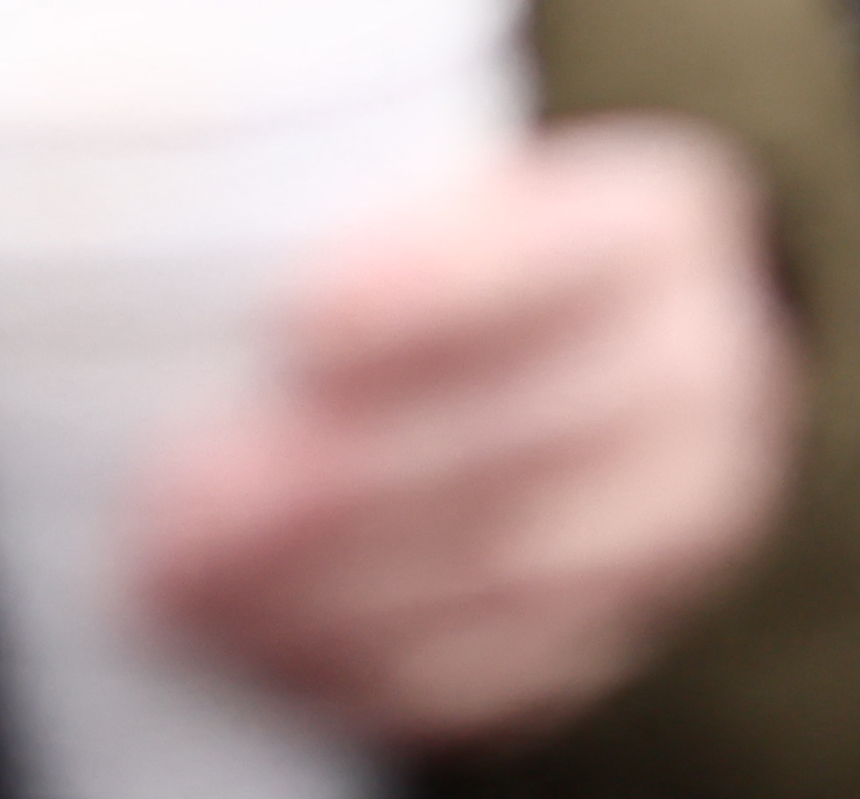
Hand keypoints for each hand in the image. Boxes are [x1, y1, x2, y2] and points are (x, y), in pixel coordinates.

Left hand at [139, 119, 798, 748]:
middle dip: (331, 489)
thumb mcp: (415, 177)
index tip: (297, 326)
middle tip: (179, 507)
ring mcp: (680, 522)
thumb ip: (328, 204)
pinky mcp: (631, 631)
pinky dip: (374, 676)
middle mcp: (697, 375)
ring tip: (187, 588)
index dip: (426, 295)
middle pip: (514, 442)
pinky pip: (507, 682)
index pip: (547, 256)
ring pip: (508, 583)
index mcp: (649, 225)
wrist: (577, 350)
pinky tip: (263, 651)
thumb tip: (162, 239)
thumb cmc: (443, 251)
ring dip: (330, 599)